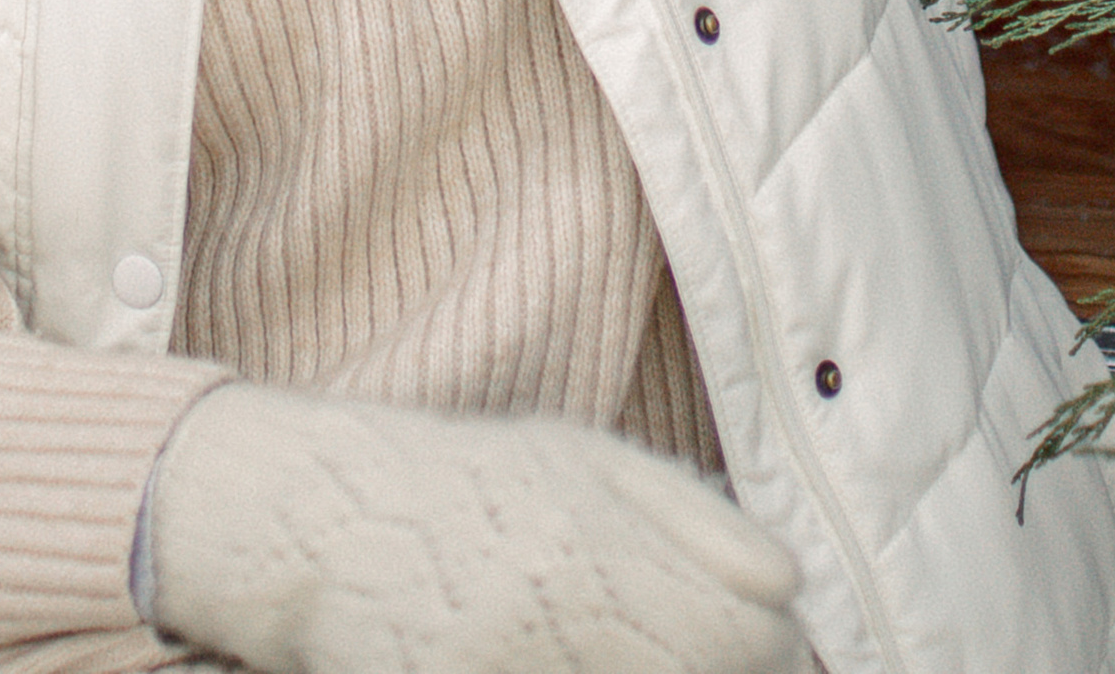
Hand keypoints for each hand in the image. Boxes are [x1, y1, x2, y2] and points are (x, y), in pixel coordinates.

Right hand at [142, 381, 805, 673]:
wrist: (325, 521)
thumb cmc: (469, 486)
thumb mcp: (583, 461)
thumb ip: (691, 515)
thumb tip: (789, 582)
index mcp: (600, 535)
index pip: (750, 631)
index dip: (767, 645)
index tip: (750, 640)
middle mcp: (562, 605)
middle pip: (712, 673)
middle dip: (723, 670)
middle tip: (695, 653)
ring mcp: (510, 662)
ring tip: (630, 652)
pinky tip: (576, 665)